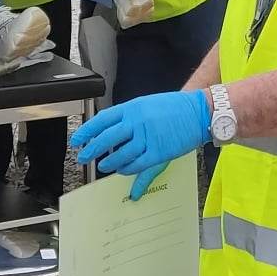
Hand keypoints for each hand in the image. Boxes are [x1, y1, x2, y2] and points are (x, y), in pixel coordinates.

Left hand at [70, 91, 211, 189]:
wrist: (198, 112)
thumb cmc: (174, 108)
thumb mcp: (147, 105)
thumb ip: (129, 117)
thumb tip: (112, 129)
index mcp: (133, 108)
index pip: (103, 120)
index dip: (87, 131)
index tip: (78, 139)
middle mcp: (137, 122)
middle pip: (107, 138)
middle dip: (92, 149)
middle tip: (83, 156)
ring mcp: (148, 138)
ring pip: (120, 154)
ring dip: (109, 162)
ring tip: (104, 165)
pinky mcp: (158, 152)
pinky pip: (136, 165)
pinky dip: (126, 169)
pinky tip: (122, 170)